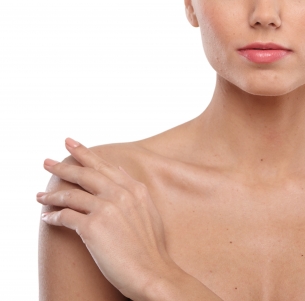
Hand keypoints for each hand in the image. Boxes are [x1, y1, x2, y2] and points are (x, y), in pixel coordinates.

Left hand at [37, 138, 175, 298]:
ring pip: (72, 194)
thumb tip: (120, 172)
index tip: (72, 145)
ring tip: (40, 194)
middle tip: (48, 160)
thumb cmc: (150, 248)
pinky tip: (47, 218)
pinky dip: (53, 216)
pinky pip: (65, 216)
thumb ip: (134, 191)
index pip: (105, 166)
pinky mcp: (92, 227)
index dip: (87, 154)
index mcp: (135, 189)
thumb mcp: (149, 212)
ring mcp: (107, 209)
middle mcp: (121, 194)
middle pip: (86, 173)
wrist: (152, 271)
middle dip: (65, 165)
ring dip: (52, 194)